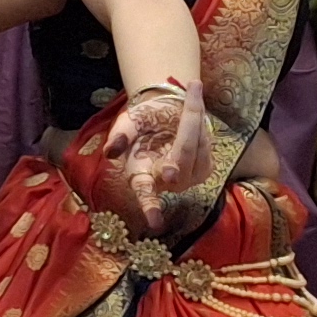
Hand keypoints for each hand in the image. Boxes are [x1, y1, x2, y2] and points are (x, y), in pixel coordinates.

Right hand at [96, 84, 208, 230]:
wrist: (162, 116)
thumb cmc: (141, 123)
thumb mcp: (126, 124)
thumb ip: (120, 136)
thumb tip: (110, 151)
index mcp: (140, 174)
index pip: (145, 193)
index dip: (150, 207)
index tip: (155, 223)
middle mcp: (165, 182)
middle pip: (181, 157)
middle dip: (188, 132)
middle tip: (192, 105)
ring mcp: (188, 178)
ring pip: (196, 146)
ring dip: (194, 116)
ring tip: (191, 92)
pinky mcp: (204, 170)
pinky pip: (206, 143)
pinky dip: (201, 123)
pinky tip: (194, 111)